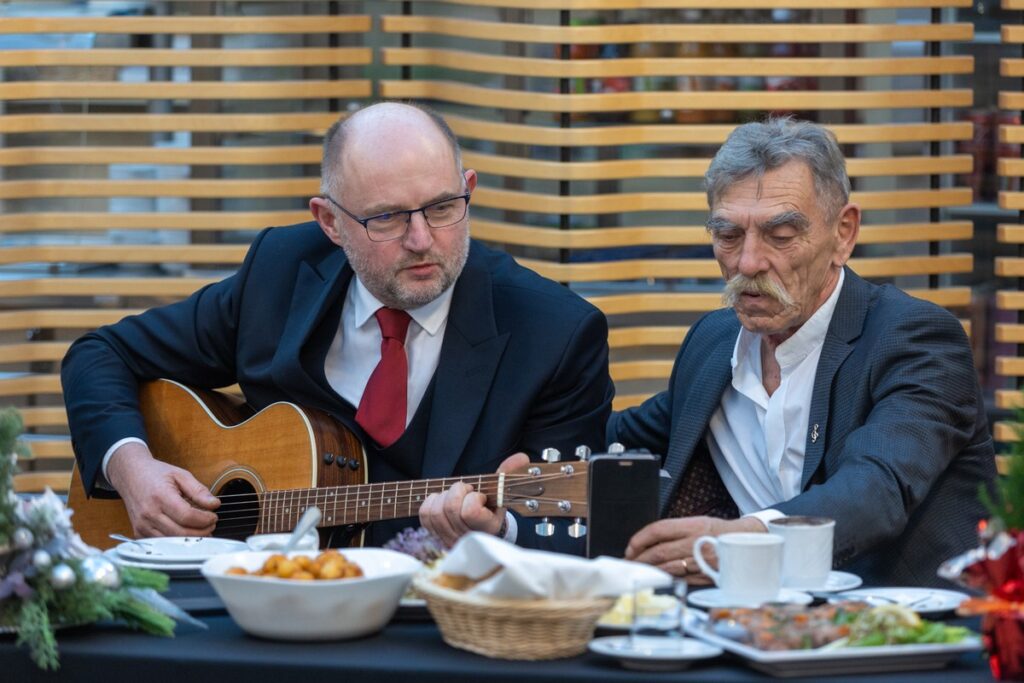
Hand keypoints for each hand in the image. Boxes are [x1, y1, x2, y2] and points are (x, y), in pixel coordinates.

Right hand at [107, 442, 219, 537]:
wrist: (130, 475)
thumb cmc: (155, 474)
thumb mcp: (181, 475)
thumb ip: (198, 490)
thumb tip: (214, 504)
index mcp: (160, 497)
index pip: (187, 516)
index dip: (205, 519)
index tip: (213, 516)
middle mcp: (149, 513)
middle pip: (181, 533)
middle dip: (202, 531)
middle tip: (211, 524)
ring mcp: (142, 525)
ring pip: (172, 541)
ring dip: (191, 538)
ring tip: (202, 528)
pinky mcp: (138, 532)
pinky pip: (162, 543)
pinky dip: (177, 540)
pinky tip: (186, 531)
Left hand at [419, 452, 529, 547]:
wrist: (480, 528)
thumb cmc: (491, 508)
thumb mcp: (501, 493)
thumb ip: (507, 474)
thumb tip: (521, 457)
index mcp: (487, 528)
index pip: (470, 511)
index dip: (474, 498)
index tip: (481, 497)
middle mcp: (466, 538)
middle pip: (450, 508)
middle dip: (457, 492)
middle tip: (467, 492)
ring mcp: (448, 539)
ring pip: (436, 512)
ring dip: (444, 496)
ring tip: (456, 497)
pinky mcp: (434, 535)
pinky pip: (424, 514)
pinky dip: (432, 501)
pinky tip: (443, 500)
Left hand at [625, 516, 765, 580]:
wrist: (749, 543)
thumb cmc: (719, 532)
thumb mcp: (698, 523)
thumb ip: (674, 532)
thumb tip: (647, 542)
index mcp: (693, 525)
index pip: (658, 530)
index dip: (640, 539)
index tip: (630, 547)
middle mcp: (697, 542)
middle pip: (659, 552)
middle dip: (640, 559)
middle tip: (629, 563)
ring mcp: (702, 561)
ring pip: (668, 568)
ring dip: (650, 571)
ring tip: (639, 572)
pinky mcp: (707, 576)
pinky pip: (681, 579)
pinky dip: (666, 580)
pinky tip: (657, 579)